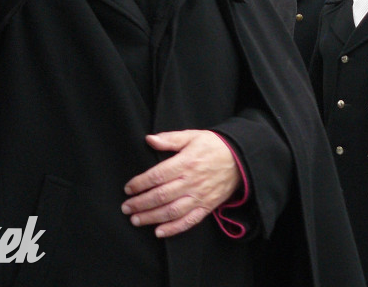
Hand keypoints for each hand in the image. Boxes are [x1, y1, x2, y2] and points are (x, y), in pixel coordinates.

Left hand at [122, 130, 240, 238]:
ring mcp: (200, 196)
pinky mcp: (207, 206)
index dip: (140, 184)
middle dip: (140, 203)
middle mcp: (192, 181)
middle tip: (126, 208)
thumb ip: (171, 139)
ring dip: (151, 217)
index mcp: (187, 162)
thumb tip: (150, 139)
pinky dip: (174, 229)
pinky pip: (189, 220)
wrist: (241, 158)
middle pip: (161, 196)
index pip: (157, 176)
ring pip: (172, 211)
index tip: (128, 189)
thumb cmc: (214, 146)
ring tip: (136, 220)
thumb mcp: (193, 136)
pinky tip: (159, 232)